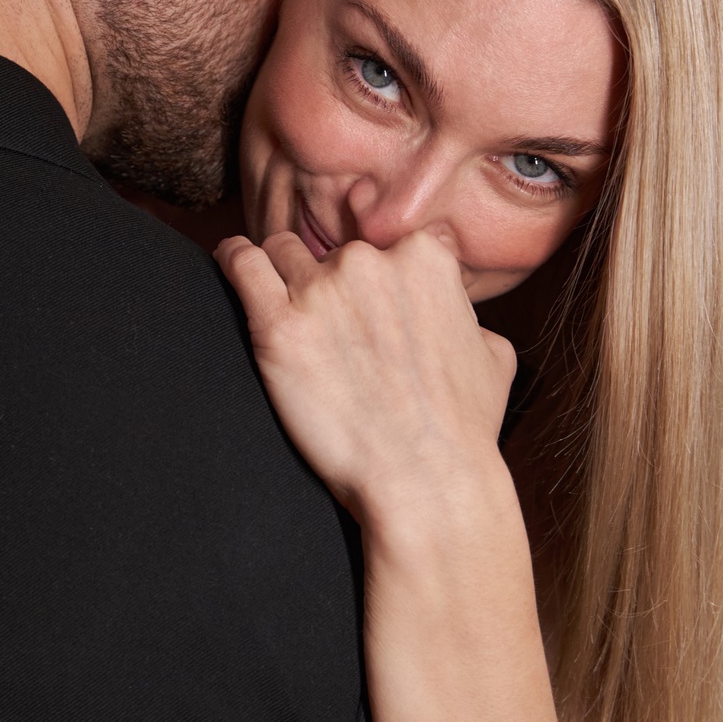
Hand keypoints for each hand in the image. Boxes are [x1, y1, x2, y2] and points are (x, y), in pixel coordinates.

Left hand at [213, 229, 519, 528]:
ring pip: (281, 253)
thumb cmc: (461, 429)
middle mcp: (371, 261)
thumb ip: (465, 313)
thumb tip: (456, 313)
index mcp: (424, 257)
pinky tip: (230, 265)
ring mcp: (322, 289)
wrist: (426, 481)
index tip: (361, 304)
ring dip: (281, 279)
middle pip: (328, 251)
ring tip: (287, 319)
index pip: (380, 240)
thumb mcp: (493, 355)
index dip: (369, 275)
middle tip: (330, 336)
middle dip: (326, 285)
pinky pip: (239, 262)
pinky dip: (232, 260)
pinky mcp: (279, 324)